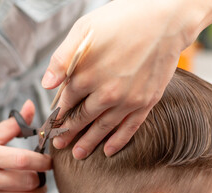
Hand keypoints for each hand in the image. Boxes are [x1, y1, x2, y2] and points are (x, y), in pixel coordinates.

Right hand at [0, 100, 50, 192]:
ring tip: (37, 182)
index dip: (42, 161)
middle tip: (42, 170)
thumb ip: (13, 124)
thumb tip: (31, 106)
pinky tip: (23, 191)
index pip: (22, 160)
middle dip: (41, 175)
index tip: (48, 160)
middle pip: (27, 181)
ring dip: (38, 192)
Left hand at [42, 0, 202, 158]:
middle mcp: (105, 93)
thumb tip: (46, 84)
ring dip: (88, 142)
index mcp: (86, 76)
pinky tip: (109, 151)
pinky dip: (118, 141)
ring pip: (102, 128)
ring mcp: (127, 100)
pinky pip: (130, 128)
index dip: (57, 113)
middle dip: (67, 133)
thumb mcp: (83, 29)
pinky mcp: (146, 102)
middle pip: (81, 119)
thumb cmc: (122, 20)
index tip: (52, 124)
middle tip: (59, 145)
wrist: (165, 19)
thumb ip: (62, 58)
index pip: (66, 101)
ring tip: (78, 155)